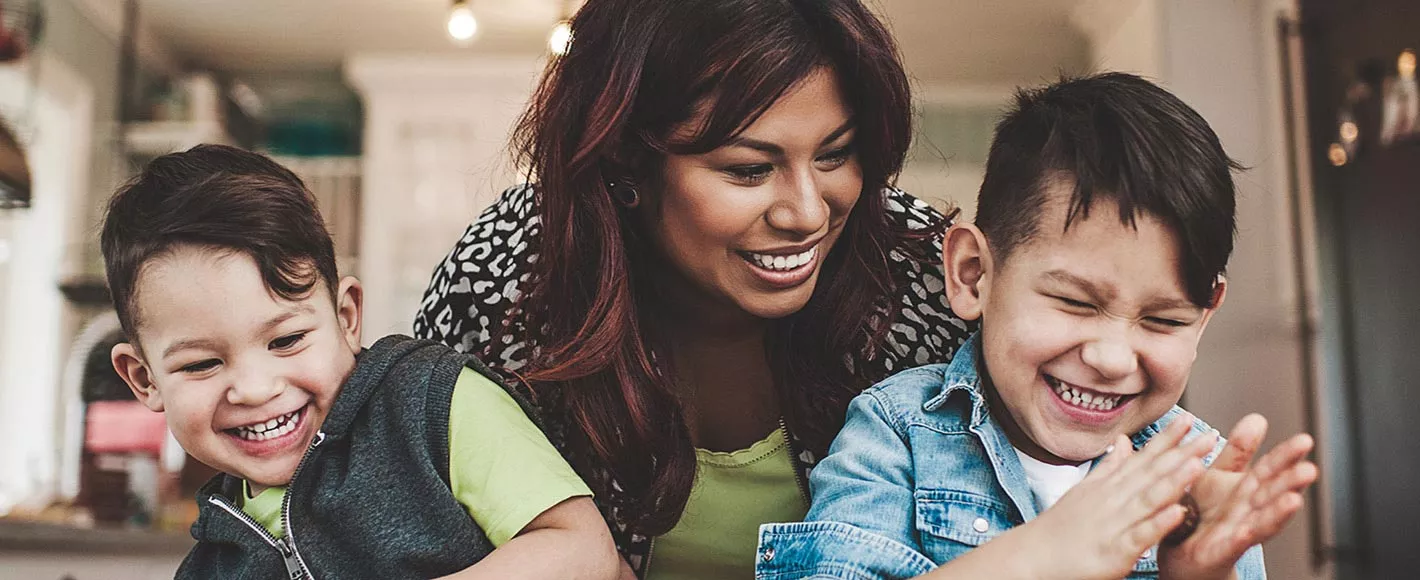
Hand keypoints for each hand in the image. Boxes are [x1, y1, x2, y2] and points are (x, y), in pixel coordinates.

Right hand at [1017, 415, 1216, 579]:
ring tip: (1198, 463)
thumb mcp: (1084, 490)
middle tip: (1209, 435)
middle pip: (1152, 473)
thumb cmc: (1060, 527)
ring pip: (1148, 499)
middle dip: (1182, 454)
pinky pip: (1140, 536)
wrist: (1033, 557)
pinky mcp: (1114, 552)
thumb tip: (1124, 441)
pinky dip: (1159, 524)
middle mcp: (1113, 500)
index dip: (1167, 438)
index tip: (1190, 419)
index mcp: (1109, 487)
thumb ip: (1109, 467)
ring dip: (1174, 481)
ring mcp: (1114, 524)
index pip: (1143, 457)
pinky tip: (1178, 512)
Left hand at [1158, 414, 1317, 579]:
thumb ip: (1238, 451)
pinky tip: (1248, 531)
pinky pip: (1231, 545)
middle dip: (1290, 483)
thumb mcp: (1218, 475)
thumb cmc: (1202, 513)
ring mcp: (1236, 533)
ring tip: (1294, 500)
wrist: (1180, 553)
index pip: (1269, 470)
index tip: (1305, 441)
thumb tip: (1258, 418)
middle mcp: (1247, 511)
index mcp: (1246, 490)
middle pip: (1271, 495)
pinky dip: (1241, 538)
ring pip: (1261, 522)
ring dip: (1278, 513)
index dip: (1286, 457)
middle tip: (1309, 470)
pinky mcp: (1219, 553)